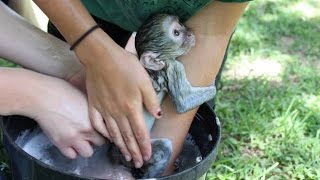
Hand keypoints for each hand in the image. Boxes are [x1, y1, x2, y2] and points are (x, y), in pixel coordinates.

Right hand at [23, 73, 105, 158]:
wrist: (43, 96)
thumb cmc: (62, 91)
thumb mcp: (86, 97)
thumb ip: (94, 110)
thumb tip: (101, 114)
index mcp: (94, 118)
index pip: (109, 132)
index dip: (106, 131)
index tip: (104, 130)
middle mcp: (86, 130)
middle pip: (100, 143)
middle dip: (97, 139)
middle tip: (92, 134)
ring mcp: (73, 138)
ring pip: (88, 153)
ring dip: (86, 147)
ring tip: (82, 140)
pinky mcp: (60, 143)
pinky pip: (71, 155)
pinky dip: (72, 151)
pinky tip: (71, 143)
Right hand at [76, 30, 160, 167]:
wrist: (101, 57)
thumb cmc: (126, 66)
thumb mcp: (144, 81)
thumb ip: (151, 100)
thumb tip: (157, 116)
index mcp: (132, 107)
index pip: (140, 132)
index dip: (145, 146)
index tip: (148, 156)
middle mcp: (118, 113)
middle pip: (127, 137)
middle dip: (134, 151)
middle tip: (138, 163)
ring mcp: (104, 110)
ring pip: (114, 133)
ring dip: (121, 146)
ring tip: (126, 156)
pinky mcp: (94, 105)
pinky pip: (98, 124)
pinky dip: (103, 134)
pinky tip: (106, 139)